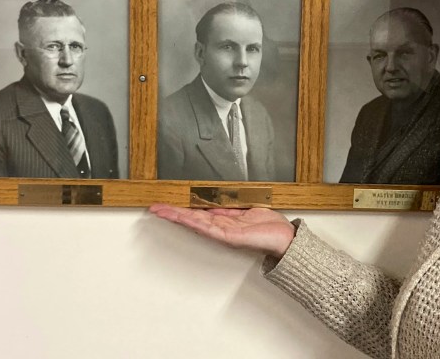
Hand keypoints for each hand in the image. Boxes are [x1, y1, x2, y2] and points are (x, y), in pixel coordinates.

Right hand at [149, 204, 295, 257]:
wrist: (284, 238)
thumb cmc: (269, 226)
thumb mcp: (245, 210)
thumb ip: (229, 207)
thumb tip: (214, 200)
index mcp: (224, 221)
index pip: (197, 213)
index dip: (181, 209)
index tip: (166, 205)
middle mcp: (221, 228)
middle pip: (192, 219)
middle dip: (173, 213)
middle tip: (155, 208)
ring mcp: (224, 234)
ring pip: (196, 224)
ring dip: (179, 217)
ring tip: (163, 212)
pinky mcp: (230, 237)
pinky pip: (210, 229)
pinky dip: (196, 223)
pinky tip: (185, 219)